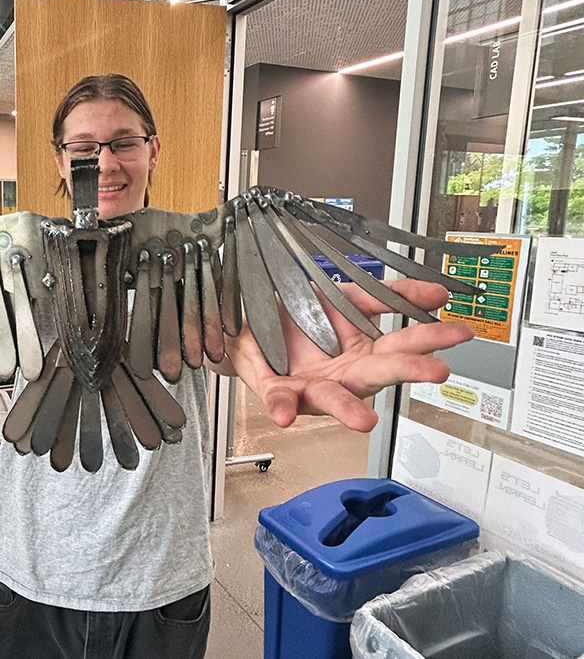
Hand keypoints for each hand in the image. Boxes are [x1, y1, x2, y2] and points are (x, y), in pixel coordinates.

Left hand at [222, 278, 471, 431]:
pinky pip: (282, 400)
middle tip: (437, 370)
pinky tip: (285, 416)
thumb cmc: (302, 315)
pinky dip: (283, 408)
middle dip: (409, 371)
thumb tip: (439, 294)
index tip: (459, 333)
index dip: (431, 338)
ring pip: (334, 399)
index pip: (403, 345)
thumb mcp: (348, 296)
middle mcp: (343, 374)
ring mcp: (313, 385)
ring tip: (364, 420)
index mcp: (364, 352)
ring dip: (349, 410)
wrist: (255, 319)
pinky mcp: (278, 389)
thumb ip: (391, 296)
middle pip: (379, 373)